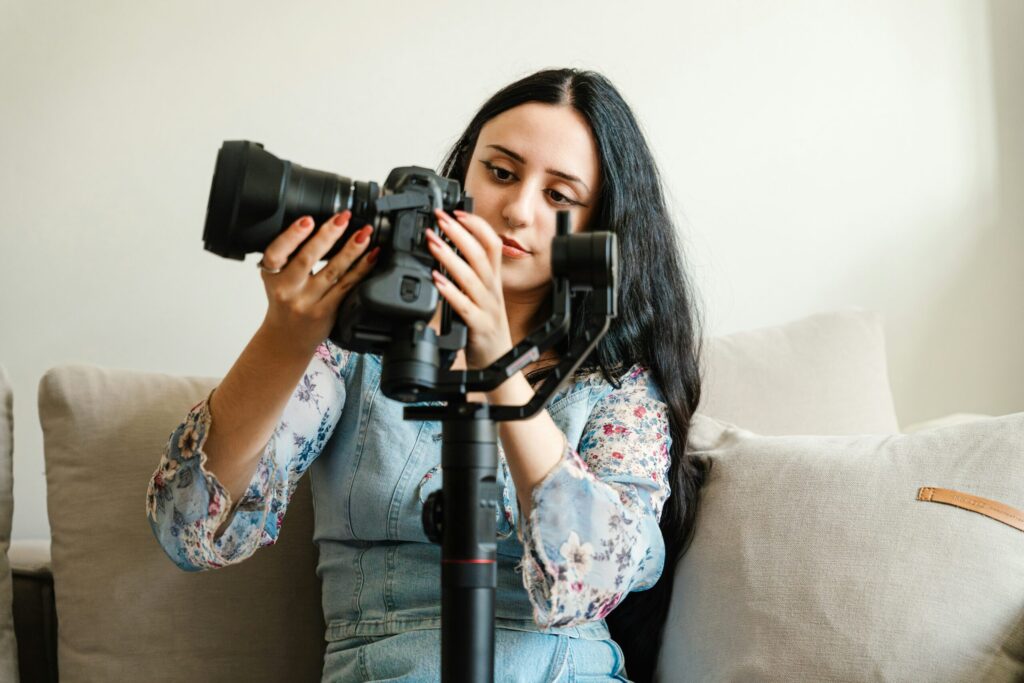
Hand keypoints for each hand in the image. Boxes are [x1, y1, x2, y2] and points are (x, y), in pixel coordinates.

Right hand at [258, 212, 378, 353]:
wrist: (287, 338)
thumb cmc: (284, 303)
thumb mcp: (276, 279)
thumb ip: (289, 255)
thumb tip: (319, 223)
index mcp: (272, 275)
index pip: (276, 252)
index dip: (292, 236)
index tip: (308, 220)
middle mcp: (287, 290)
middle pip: (307, 259)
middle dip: (327, 235)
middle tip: (343, 218)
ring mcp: (308, 302)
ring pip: (332, 272)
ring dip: (351, 250)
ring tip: (364, 234)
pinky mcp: (326, 312)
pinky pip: (347, 286)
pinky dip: (361, 269)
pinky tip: (371, 256)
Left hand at [426, 209, 513, 368]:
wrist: (499, 365)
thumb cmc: (485, 329)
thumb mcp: (481, 297)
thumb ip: (470, 275)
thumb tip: (449, 250)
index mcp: (493, 281)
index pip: (492, 244)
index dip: (476, 225)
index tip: (457, 211)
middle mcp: (493, 291)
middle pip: (480, 255)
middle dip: (459, 233)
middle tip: (439, 219)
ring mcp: (487, 308)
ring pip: (471, 277)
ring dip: (450, 256)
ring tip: (432, 242)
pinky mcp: (478, 327)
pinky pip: (464, 306)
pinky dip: (450, 291)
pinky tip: (436, 280)